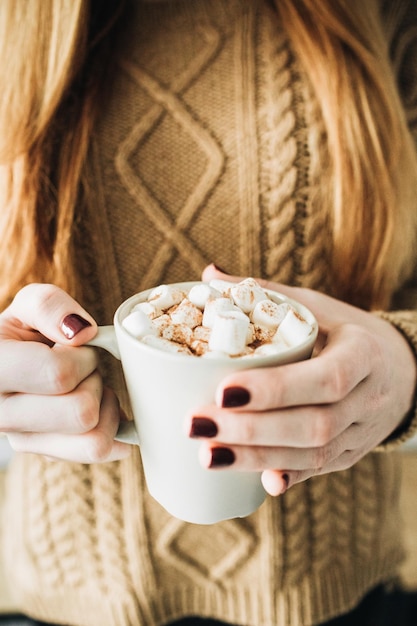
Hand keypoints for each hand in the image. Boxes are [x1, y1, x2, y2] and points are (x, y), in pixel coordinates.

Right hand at [0, 284, 131, 462]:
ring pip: (94, 441)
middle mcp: (2, 416)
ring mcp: (24, 441)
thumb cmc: (23, 333)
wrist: (10, 363)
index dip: (81, 356)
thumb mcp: (28, 306)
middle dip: (94, 381)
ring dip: (104, 407)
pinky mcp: (47, 454)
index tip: (72, 346)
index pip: (58, 375)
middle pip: (82, 412)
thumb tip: (82, 333)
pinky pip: (99, 452)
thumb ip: (49, 306)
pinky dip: (112, 429)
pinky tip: (99, 407)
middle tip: (82, 368)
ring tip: (87, 386)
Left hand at [187, 265, 416, 494]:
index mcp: (363, 353)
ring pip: (315, 454)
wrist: (400, 370)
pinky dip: (289, 477)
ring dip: (258, 459)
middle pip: (315, 424)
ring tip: (206, 454)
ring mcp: (362, 432)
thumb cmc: (346, 331)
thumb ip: (267, 294)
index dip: (276, 389)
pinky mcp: (351, 454)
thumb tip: (209, 274)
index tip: (224, 391)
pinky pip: (320, 470)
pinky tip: (257, 484)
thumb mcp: (317, 306)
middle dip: (252, 429)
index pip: (326, 377)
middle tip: (197, 424)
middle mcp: (368, 398)